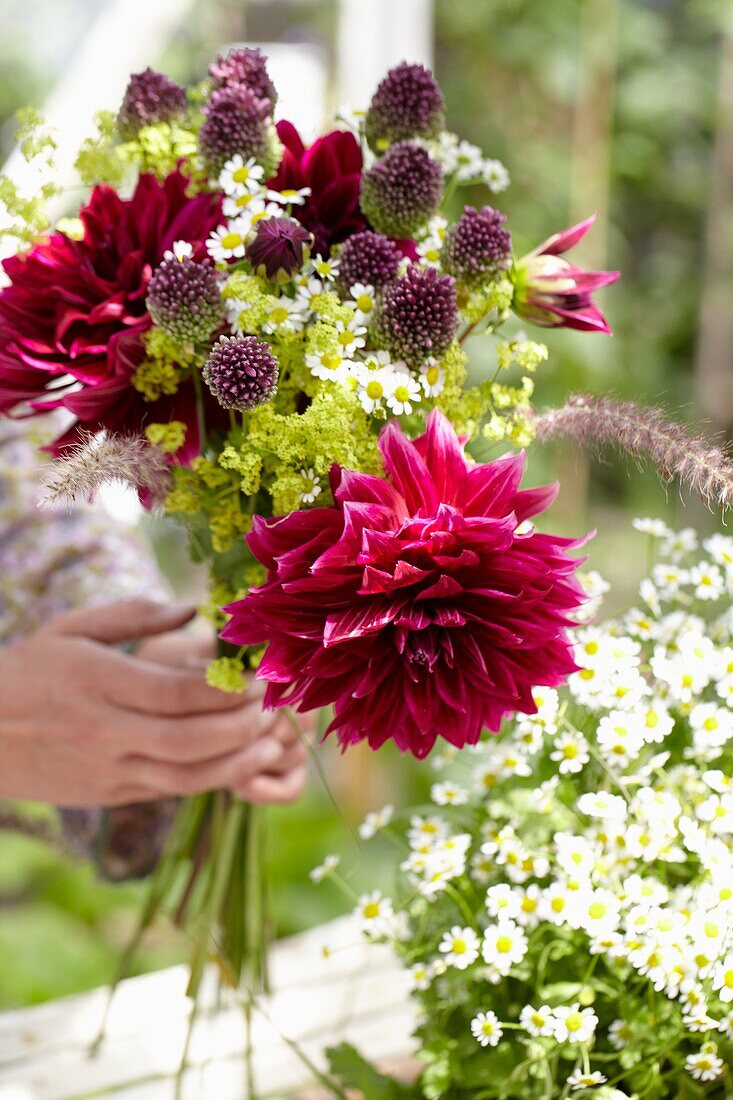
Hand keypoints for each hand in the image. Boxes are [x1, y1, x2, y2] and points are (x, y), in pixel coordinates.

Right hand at [0, 600, 306, 807]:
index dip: (225, 689)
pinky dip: (210, 780)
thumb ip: (133, 614)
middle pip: (189, 739)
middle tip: (271, 706)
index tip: (257, 674)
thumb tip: (192, 608)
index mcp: (97, 681)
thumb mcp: (71, 629)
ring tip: (269, 740)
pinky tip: (237, 761)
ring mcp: (108, 768)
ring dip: (236, 762)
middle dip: (241, 726)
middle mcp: (104, 730)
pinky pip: (170, 790)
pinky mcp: (111, 794)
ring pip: (185, 776)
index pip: (175, 692)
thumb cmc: (29, 671)